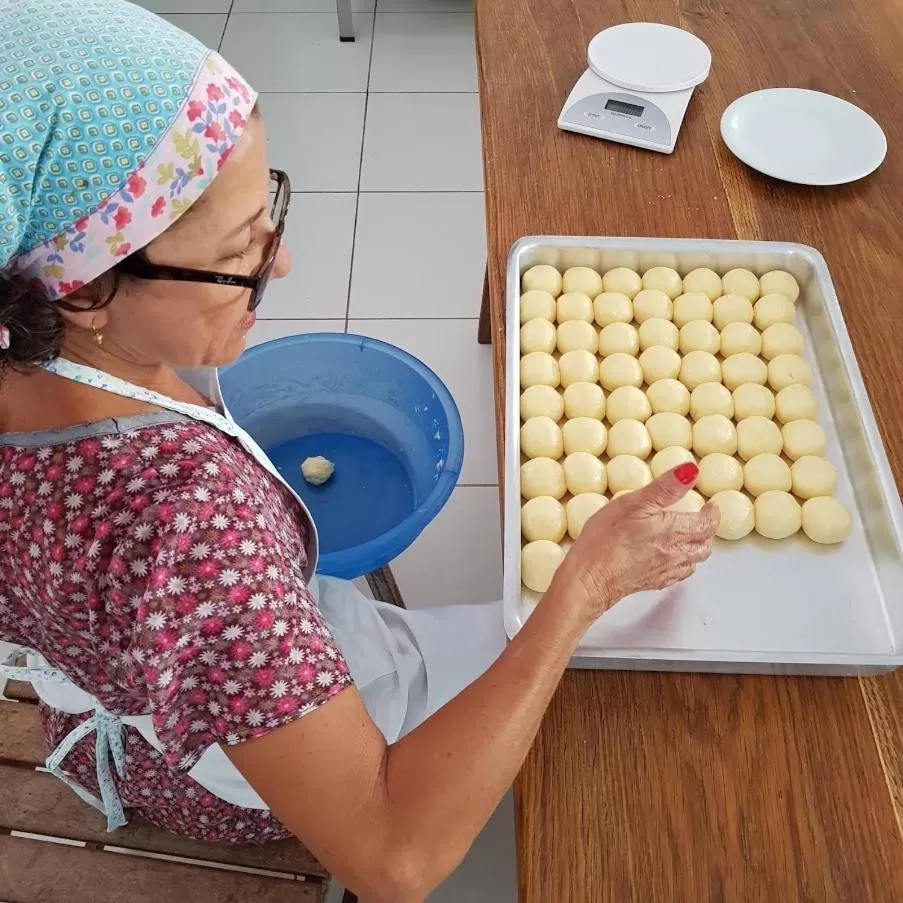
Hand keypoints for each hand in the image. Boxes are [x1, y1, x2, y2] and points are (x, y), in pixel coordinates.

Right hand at [551, 463, 719, 622]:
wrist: (590, 578)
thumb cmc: (607, 539)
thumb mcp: (634, 502)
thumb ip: (666, 487)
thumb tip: (691, 471)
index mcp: (675, 531)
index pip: (707, 524)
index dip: (712, 514)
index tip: (711, 506)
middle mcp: (676, 553)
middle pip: (704, 544)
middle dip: (707, 531)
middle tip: (701, 519)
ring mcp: (664, 571)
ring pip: (693, 561)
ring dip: (696, 548)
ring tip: (688, 537)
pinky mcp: (651, 583)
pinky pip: (677, 574)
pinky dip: (682, 564)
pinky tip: (669, 559)